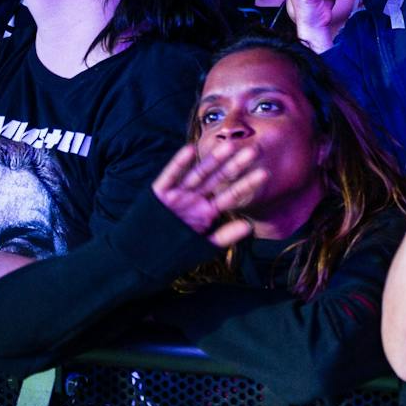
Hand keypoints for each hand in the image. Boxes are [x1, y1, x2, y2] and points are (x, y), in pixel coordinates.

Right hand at [150, 142, 265, 246]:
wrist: (140, 259)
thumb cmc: (172, 253)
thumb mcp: (202, 246)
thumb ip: (225, 236)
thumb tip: (249, 226)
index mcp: (207, 210)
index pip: (231, 195)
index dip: (247, 184)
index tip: (265, 173)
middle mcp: (195, 198)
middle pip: (218, 178)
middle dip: (235, 165)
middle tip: (255, 150)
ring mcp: (178, 194)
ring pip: (198, 174)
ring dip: (212, 160)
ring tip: (229, 146)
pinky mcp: (158, 194)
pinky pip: (169, 177)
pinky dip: (178, 165)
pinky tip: (189, 150)